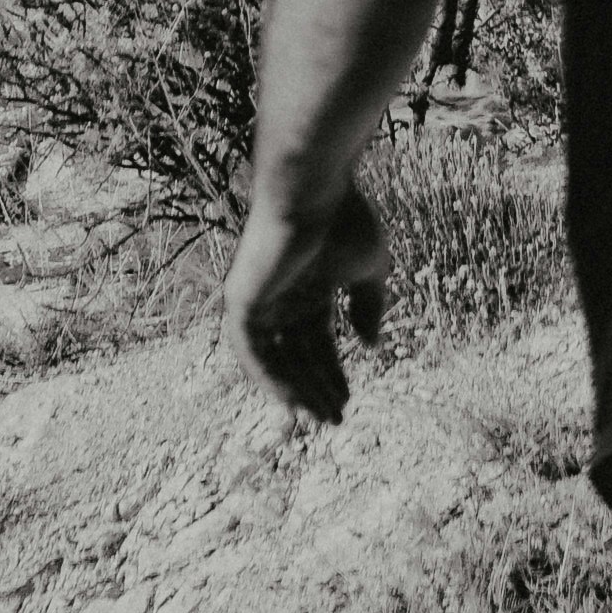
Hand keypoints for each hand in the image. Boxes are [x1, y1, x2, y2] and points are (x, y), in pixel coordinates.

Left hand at [221, 173, 389, 423]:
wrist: (311, 191)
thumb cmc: (343, 220)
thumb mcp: (369, 267)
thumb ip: (369, 304)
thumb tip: (370, 345)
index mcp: (309, 286)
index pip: (317, 340)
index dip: (332, 372)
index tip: (348, 401)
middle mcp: (282, 295)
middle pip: (296, 355)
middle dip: (316, 389)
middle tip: (335, 421)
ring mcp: (260, 297)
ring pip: (274, 357)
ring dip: (295, 390)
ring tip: (319, 418)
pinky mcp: (242, 298)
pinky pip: (249, 349)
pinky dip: (266, 376)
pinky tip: (290, 402)